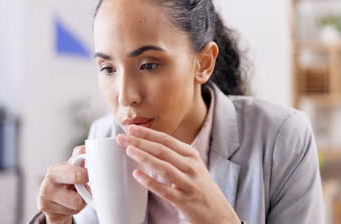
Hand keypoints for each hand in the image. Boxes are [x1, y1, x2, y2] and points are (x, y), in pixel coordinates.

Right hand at [37, 146, 88, 223]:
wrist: (54, 199)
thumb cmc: (65, 180)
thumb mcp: (71, 167)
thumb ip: (79, 157)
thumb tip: (86, 148)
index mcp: (54, 172)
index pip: (76, 174)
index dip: (88, 175)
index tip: (91, 175)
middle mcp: (46, 187)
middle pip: (76, 194)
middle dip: (86, 191)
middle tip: (86, 187)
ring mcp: (45, 202)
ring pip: (77, 205)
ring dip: (82, 200)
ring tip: (76, 195)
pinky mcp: (49, 213)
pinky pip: (73, 212)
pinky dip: (76, 208)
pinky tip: (70, 203)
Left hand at [116, 125, 240, 223]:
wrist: (218, 212)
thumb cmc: (201, 188)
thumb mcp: (192, 167)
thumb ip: (175, 157)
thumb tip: (148, 146)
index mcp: (192, 156)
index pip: (167, 140)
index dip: (148, 133)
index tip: (131, 128)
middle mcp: (191, 167)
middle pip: (163, 150)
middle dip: (141, 142)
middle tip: (122, 137)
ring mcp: (188, 183)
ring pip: (164, 167)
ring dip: (145, 157)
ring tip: (128, 151)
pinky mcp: (184, 200)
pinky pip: (164, 190)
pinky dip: (150, 182)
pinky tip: (137, 175)